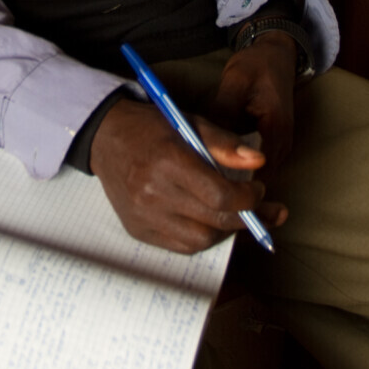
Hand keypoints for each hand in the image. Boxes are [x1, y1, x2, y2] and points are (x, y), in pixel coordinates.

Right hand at [89, 98, 282, 252]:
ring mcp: (143, 216)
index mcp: (168, 161)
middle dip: (248, 218)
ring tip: (234, 214)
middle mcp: (153, 193)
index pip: (220, 195)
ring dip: (225, 230)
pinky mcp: (137, 230)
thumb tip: (260, 162)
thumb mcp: (191, 123)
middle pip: (215, 220)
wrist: (105, 137)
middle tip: (264, 209)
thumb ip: (226, 144)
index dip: (249, 198)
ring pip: (200, 241)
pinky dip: (201, 236)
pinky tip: (209, 220)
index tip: (260, 189)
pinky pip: (180, 246)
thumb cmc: (152, 127)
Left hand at [211, 31, 297, 174]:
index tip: (206, 183)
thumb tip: (205, 139)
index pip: (255, 169)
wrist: (276, 54)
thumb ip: (223, 111)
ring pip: (259, 173)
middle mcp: (283, 142)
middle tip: (201, 182)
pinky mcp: (275, 142)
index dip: (232, 180)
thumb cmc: (256, 65)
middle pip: (258, 177)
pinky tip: (219, 161)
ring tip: (206, 176)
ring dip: (237, 176)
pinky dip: (241, 165)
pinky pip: (259, 163)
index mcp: (275, 128)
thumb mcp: (235, 82)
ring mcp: (281, 144)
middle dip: (233, 183)